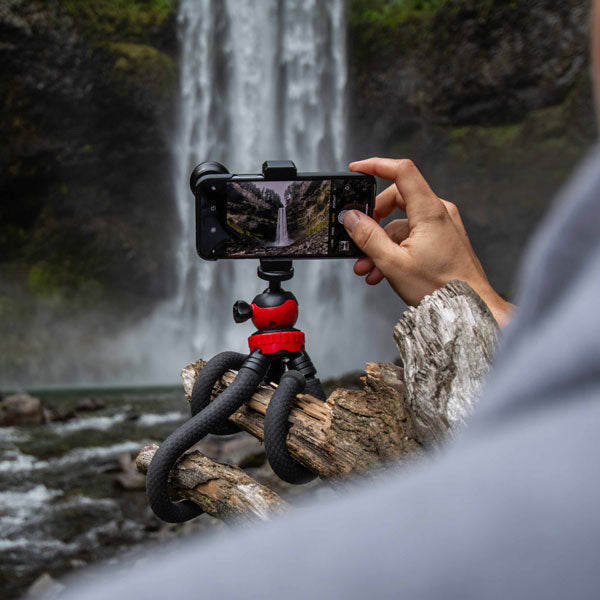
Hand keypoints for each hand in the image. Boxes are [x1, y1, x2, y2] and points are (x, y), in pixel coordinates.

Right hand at [343, 157, 513, 327]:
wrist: (469, 308)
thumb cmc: (440, 288)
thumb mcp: (393, 263)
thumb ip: (368, 237)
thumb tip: (351, 218)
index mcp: (429, 211)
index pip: (402, 171)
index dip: (377, 166)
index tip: (356, 170)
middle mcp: (439, 213)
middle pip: (396, 200)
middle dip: (372, 221)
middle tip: (357, 239)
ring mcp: (441, 226)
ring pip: (401, 224)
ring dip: (380, 244)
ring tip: (367, 268)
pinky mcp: (442, 239)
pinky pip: (411, 236)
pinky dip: (394, 250)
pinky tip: (381, 272)